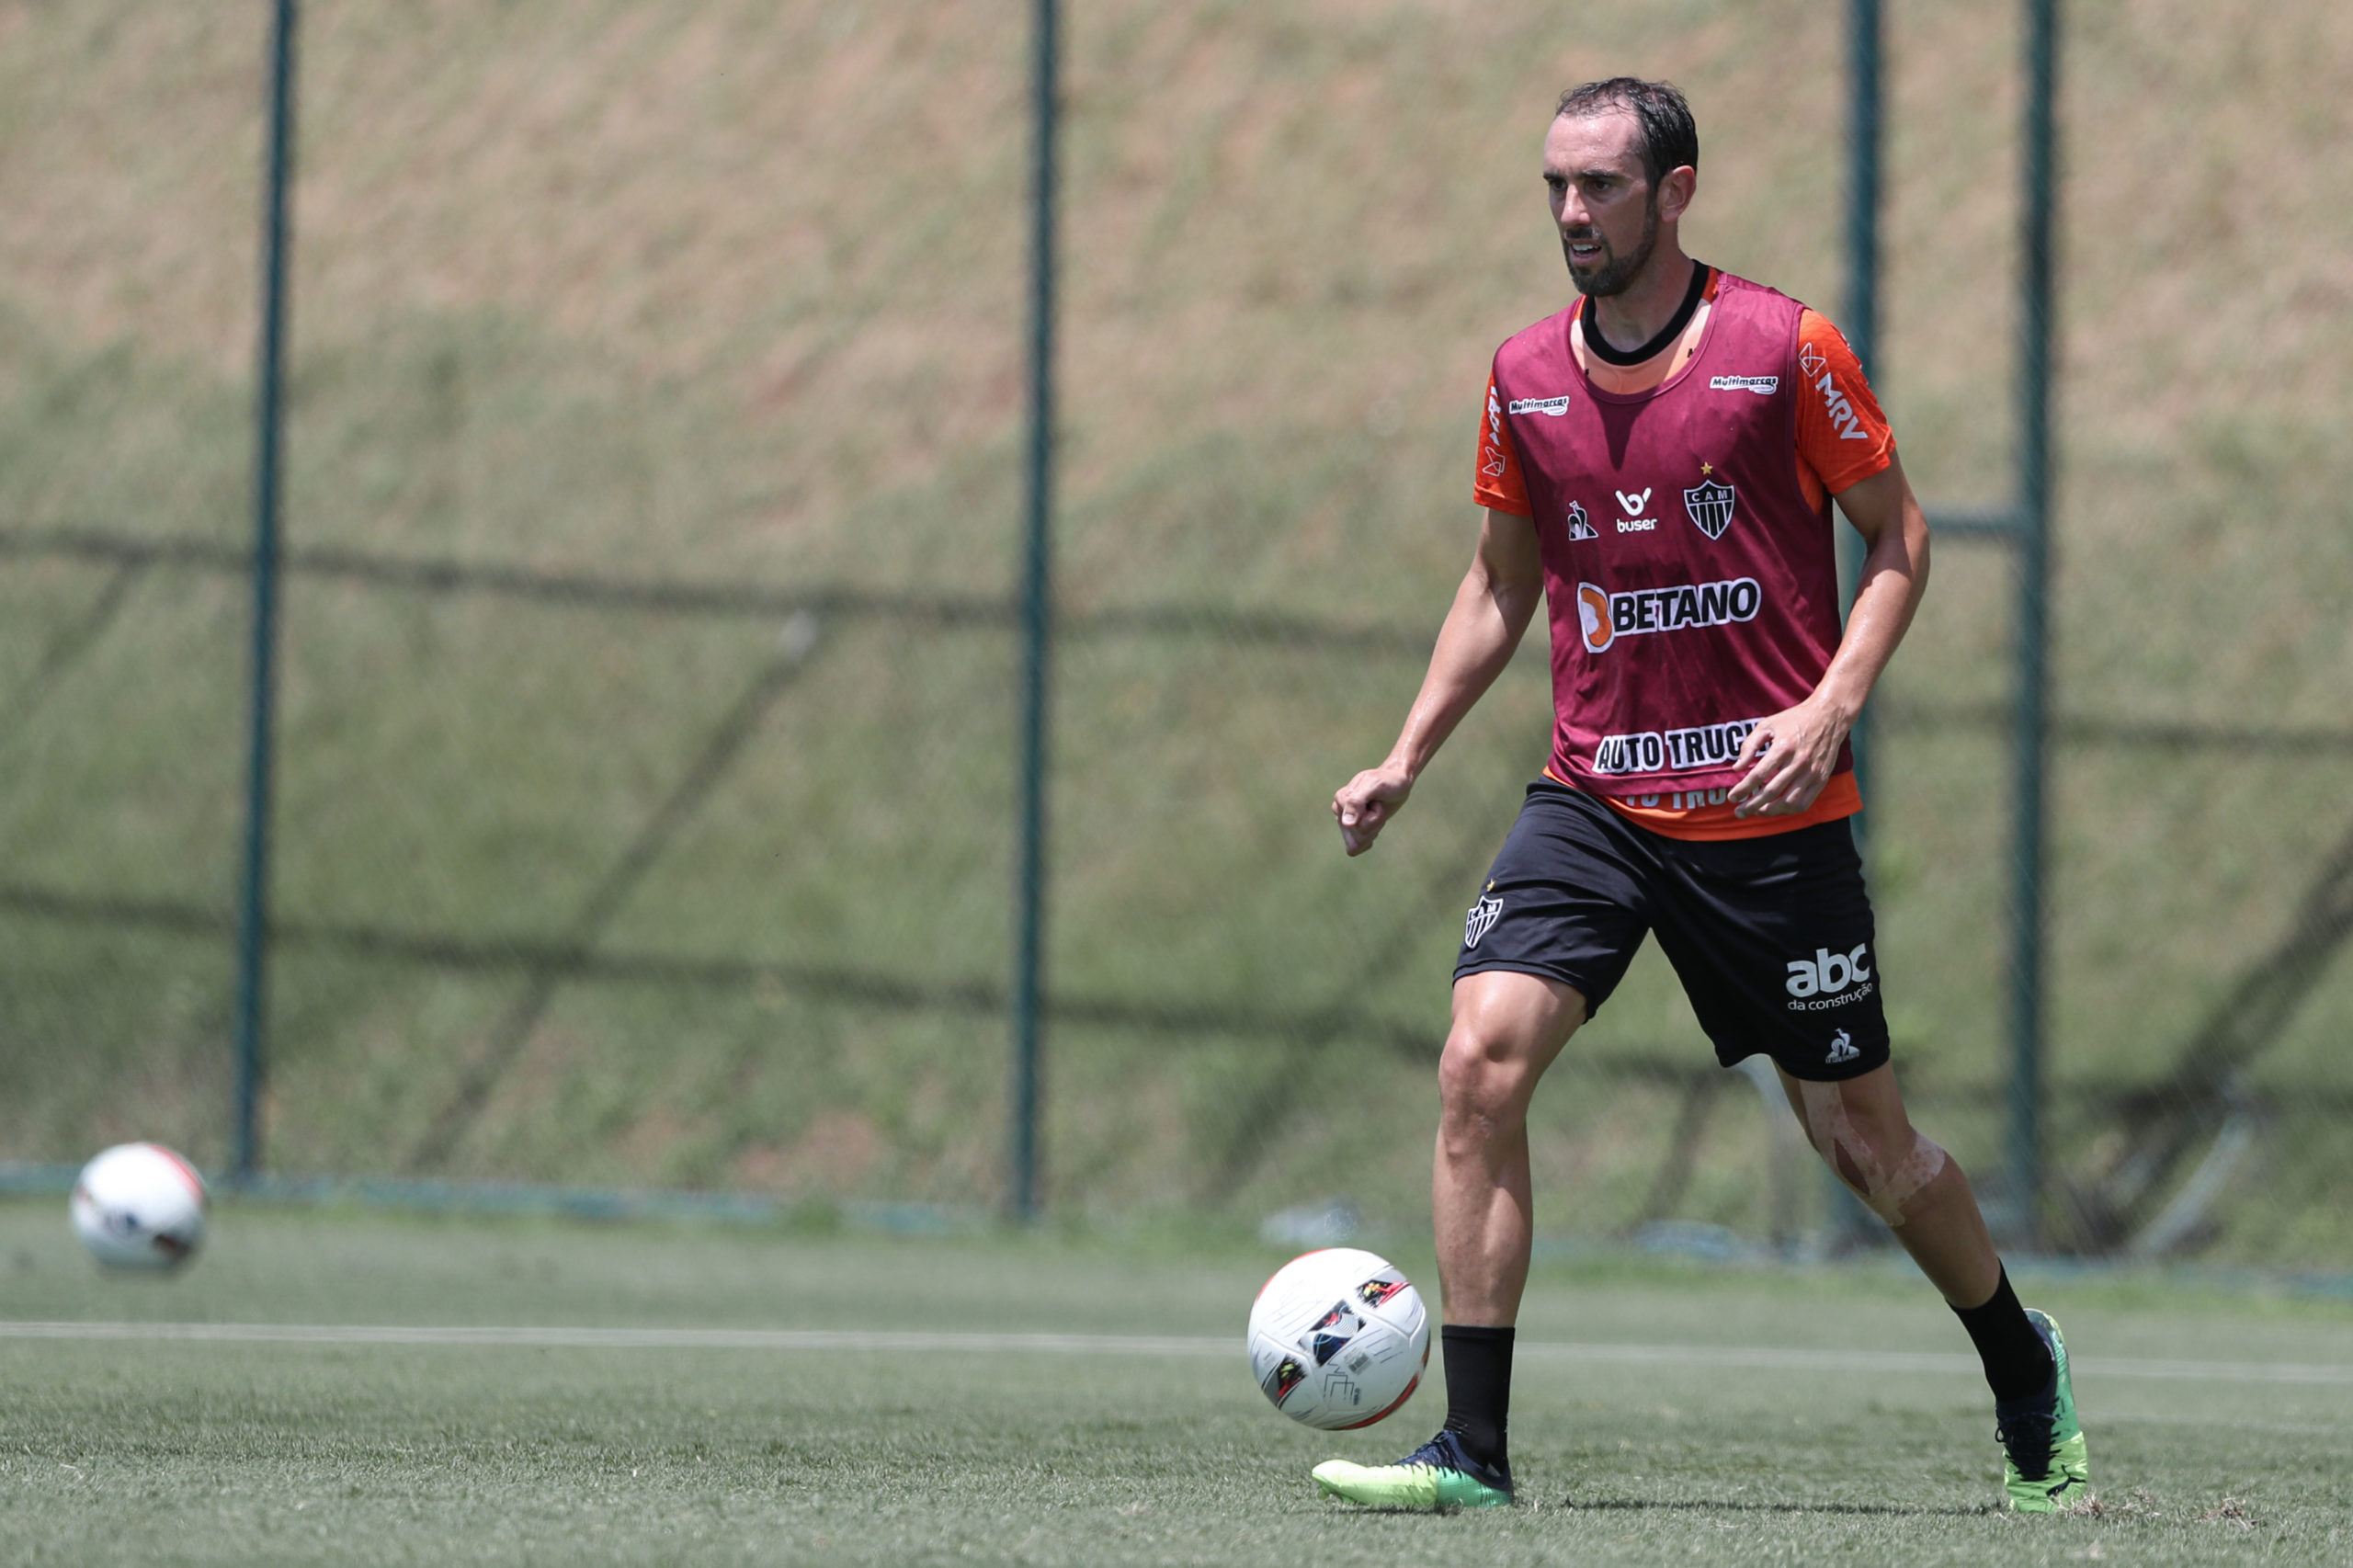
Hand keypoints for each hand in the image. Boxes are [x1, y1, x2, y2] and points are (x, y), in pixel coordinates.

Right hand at [1333, 762, 1414, 855]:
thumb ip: (1357, 801)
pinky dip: (1370, 838)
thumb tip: (1346, 823)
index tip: (1376, 799)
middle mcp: (1340, 811)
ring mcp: (1346, 822)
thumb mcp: (1375, 785)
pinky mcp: (1353, 830)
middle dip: (1375, 823)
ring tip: (1377, 811)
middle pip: (1357, 836)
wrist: (1397, 782)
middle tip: (1379, 806)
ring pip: (1359, 842)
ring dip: (1375, 828)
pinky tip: (1374, 824)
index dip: (1373, 815)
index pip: (1354, 825)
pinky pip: (1357, 848)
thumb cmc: (1388, 781)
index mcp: (1341, 799)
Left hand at [1728, 696, 1852, 818]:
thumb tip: (1737, 768)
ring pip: (1789, 801)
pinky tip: (1777, 808)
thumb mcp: (1767, 725)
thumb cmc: (1793, 720)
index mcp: (1783, 747)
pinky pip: (1805, 802)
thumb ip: (1749, 746)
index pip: (1759, 775)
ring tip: (1757, 811)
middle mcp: (1799, 762)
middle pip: (1771, 792)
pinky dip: (1789, 809)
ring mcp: (1812, 772)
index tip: (1732, 797)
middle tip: (1739, 812)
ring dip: (1770, 811)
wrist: (1828, 716)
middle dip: (1752, 805)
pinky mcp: (1822, 779)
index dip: (1743, 789)